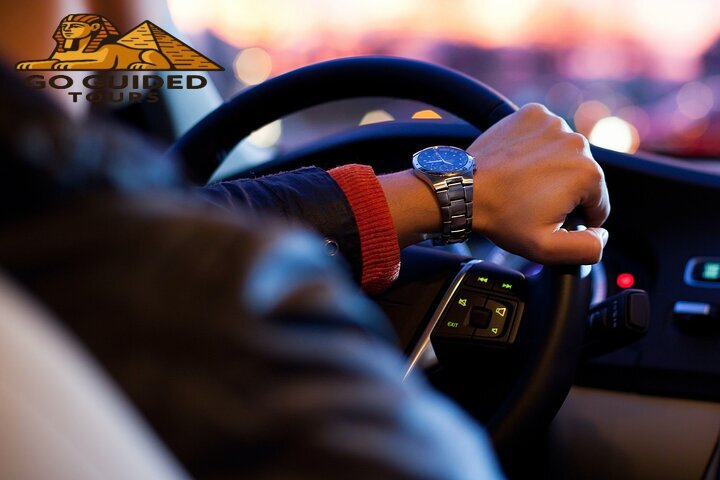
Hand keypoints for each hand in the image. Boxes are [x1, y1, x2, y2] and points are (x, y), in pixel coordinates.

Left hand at [379, 103, 609, 263]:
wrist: (464, 189)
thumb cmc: (502, 217)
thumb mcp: (546, 248)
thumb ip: (587, 248)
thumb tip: (603, 235)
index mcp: (588, 173)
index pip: (598, 203)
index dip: (576, 218)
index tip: (549, 218)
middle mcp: (577, 142)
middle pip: (583, 176)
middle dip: (564, 192)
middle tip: (532, 202)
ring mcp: (554, 123)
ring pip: (565, 154)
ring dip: (552, 168)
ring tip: (523, 183)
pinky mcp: (533, 113)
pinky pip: (546, 134)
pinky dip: (537, 147)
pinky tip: (519, 163)